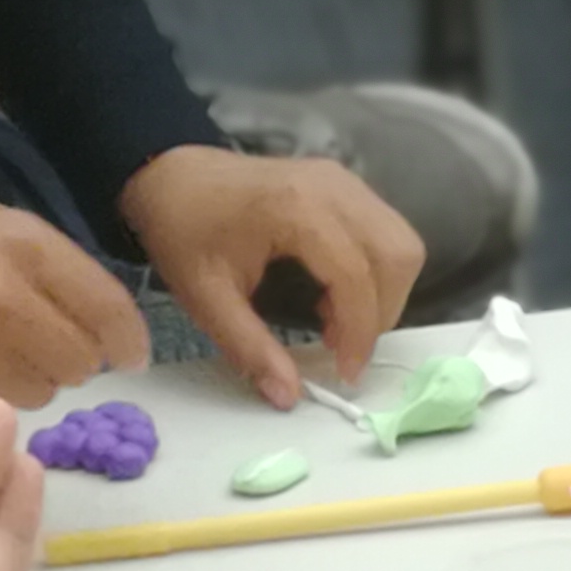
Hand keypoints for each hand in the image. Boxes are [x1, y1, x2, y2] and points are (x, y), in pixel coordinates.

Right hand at [0, 189, 148, 415]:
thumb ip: (58, 269)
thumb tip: (115, 335)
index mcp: (23, 248)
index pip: (107, 310)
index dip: (128, 341)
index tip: (129, 355)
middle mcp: (2, 300)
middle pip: (80, 362)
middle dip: (72, 357)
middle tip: (40, 342)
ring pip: (42, 395)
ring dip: (31, 380)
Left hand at [114, 142, 420, 403]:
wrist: (168, 175)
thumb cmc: (182, 231)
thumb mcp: (205, 298)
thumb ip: (250, 348)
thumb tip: (288, 396)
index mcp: (296, 208)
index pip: (355, 275)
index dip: (359, 332)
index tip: (345, 373)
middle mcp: (333, 187)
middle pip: (398, 254)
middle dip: (383, 313)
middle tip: (344, 348)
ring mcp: (344, 181)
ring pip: (401, 242)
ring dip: (385, 293)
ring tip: (338, 324)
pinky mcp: (346, 185)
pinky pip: (386, 231)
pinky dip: (377, 272)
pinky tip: (337, 295)